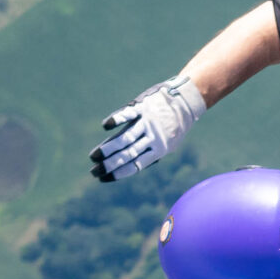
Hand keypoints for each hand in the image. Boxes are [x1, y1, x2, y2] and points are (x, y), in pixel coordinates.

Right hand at [89, 74, 205, 181]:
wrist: (185, 101)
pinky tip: (106, 126)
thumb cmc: (174, 125)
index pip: (136, 165)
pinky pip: (128, 114)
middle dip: (110, 164)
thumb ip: (152, 152)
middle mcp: (152, 137)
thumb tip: (132, 165)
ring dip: (110, 147)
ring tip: (95, 156)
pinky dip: (117, 119)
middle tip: (94, 171)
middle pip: (129, 154)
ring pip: (127, 137)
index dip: (119, 173)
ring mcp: (146, 122)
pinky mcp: (142, 107)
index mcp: (159, 149)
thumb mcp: (169, 143)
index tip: (102, 178)